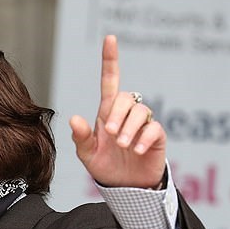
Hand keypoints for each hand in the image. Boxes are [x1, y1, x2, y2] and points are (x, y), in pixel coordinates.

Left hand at [70, 35, 165, 188]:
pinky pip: (154, 128)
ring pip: (140, 111)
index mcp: (107, 114)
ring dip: (128, 128)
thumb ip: (81, 138)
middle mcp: (126, 116)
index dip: (110, 61)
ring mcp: (142, 125)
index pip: (110, 82)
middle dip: (117, 114)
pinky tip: (135, 150)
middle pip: (125, 98)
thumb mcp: (88, 155)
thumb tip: (74, 118)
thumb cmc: (106, 168)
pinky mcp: (156, 137)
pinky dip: (143, 138)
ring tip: (122, 146)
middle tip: (110, 134)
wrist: (126, 189)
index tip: (110, 39)